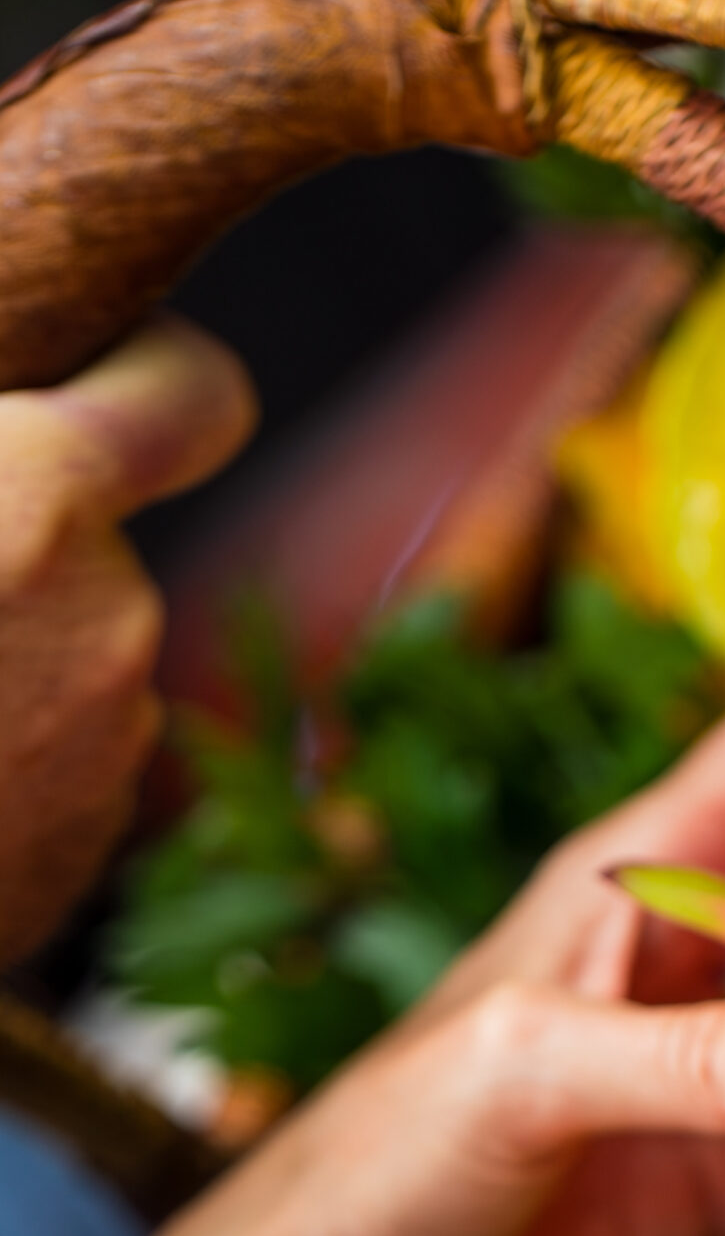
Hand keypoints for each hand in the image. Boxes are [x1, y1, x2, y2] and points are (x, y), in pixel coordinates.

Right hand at [0, 316, 255, 961]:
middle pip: (97, 550)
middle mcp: (109, 628)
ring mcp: (106, 757)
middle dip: (15, 553)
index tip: (120, 379)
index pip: (194, 398)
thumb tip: (5, 419)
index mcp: (42, 505)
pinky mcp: (78, 856)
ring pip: (72, 668)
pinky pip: (52, 771)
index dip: (160, 381)